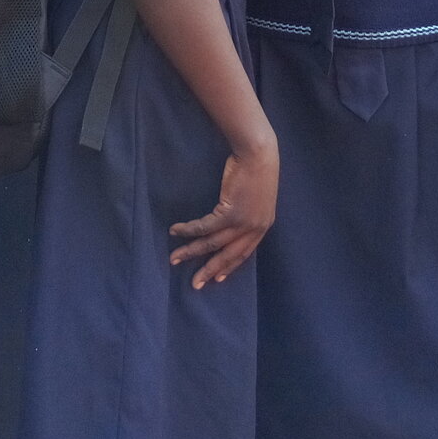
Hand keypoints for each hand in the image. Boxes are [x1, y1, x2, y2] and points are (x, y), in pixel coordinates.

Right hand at [169, 140, 278, 288]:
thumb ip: (248, 212)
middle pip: (228, 256)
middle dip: (209, 270)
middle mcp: (254, 229)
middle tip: (195, 284)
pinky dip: (189, 231)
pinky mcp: (229, 213)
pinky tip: (176, 231)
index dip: (229, 266)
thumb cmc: (257, 169)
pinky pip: (204, 228)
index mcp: (263, 226)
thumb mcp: (257, 197)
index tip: (218, 278)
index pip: (244, 253)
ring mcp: (242, 223)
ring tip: (174, 258)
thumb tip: (232, 220)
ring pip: (212, 244)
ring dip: (191, 252)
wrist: (258, 154)